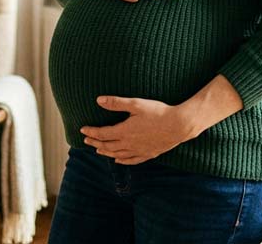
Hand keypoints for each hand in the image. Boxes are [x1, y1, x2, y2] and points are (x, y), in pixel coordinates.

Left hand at [80, 95, 196, 164]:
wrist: (179, 125)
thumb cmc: (158, 112)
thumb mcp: (136, 104)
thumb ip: (116, 103)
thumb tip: (99, 100)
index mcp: (124, 131)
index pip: (102, 134)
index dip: (91, 132)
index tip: (83, 130)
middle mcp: (129, 144)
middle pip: (107, 146)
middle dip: (95, 143)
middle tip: (86, 141)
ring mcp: (139, 150)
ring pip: (117, 155)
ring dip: (106, 152)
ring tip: (98, 150)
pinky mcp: (148, 154)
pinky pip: (131, 160)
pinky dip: (122, 161)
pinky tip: (118, 160)